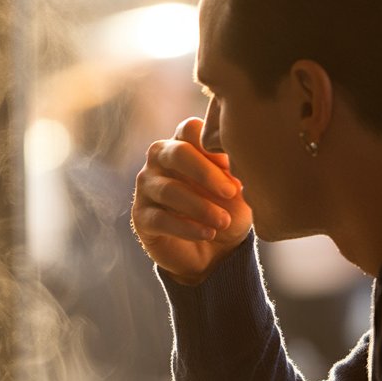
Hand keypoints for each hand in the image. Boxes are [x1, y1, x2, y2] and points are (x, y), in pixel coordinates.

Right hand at [131, 117, 252, 284]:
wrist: (214, 250)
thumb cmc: (227, 208)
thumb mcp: (239, 190)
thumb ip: (237, 173)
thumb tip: (240, 165)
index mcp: (184, 144)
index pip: (190, 130)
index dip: (213, 147)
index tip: (237, 166)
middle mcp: (160, 160)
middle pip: (175, 153)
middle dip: (206, 173)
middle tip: (231, 192)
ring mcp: (147, 187)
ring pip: (169, 190)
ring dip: (200, 207)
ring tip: (223, 221)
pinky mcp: (141, 217)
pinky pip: (161, 219)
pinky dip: (187, 228)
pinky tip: (208, 234)